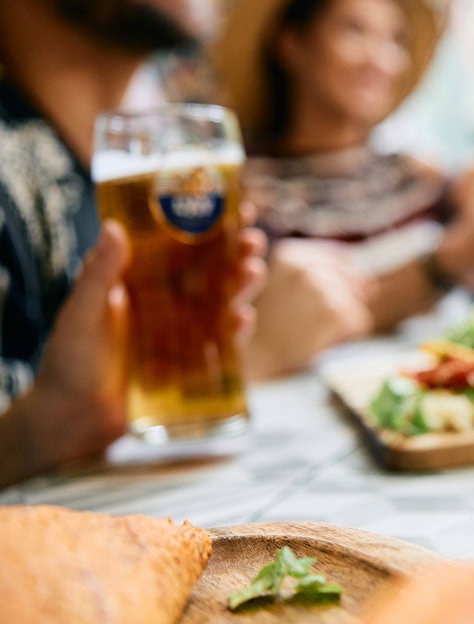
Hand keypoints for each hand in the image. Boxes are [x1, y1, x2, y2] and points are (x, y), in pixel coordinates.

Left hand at [22, 219, 265, 467]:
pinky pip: (224, 342)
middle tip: (253, 241)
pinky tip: (242, 320)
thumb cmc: (69, 360)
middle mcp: (170, 300)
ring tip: (253, 273)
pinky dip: (237, 330)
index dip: (212, 224)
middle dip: (239, 252)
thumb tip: (113, 228)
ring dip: (244, 286)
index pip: (183, 243)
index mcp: (144, 278)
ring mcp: (186, 330)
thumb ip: (98, 274)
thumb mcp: (80, 312)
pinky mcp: (196, 361)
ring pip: (226, 300)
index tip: (238, 206)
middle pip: (214, 269)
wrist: (74, 416)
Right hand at [245, 239, 373, 378]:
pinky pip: (360, 322)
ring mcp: (319, 288)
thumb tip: (371, 284)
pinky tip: (323, 340)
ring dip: (346, 320)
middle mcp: (305, 266)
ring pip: (358, 302)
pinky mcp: (332, 312)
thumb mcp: (283, 286)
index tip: (346, 296)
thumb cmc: (269, 328)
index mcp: (291, 254)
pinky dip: (349, 334)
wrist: (254, 360)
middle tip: (320, 321)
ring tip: (316, 331)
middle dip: (348, 301)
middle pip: (354, 280)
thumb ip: (317, 274)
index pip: (341, 258)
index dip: (349, 278)